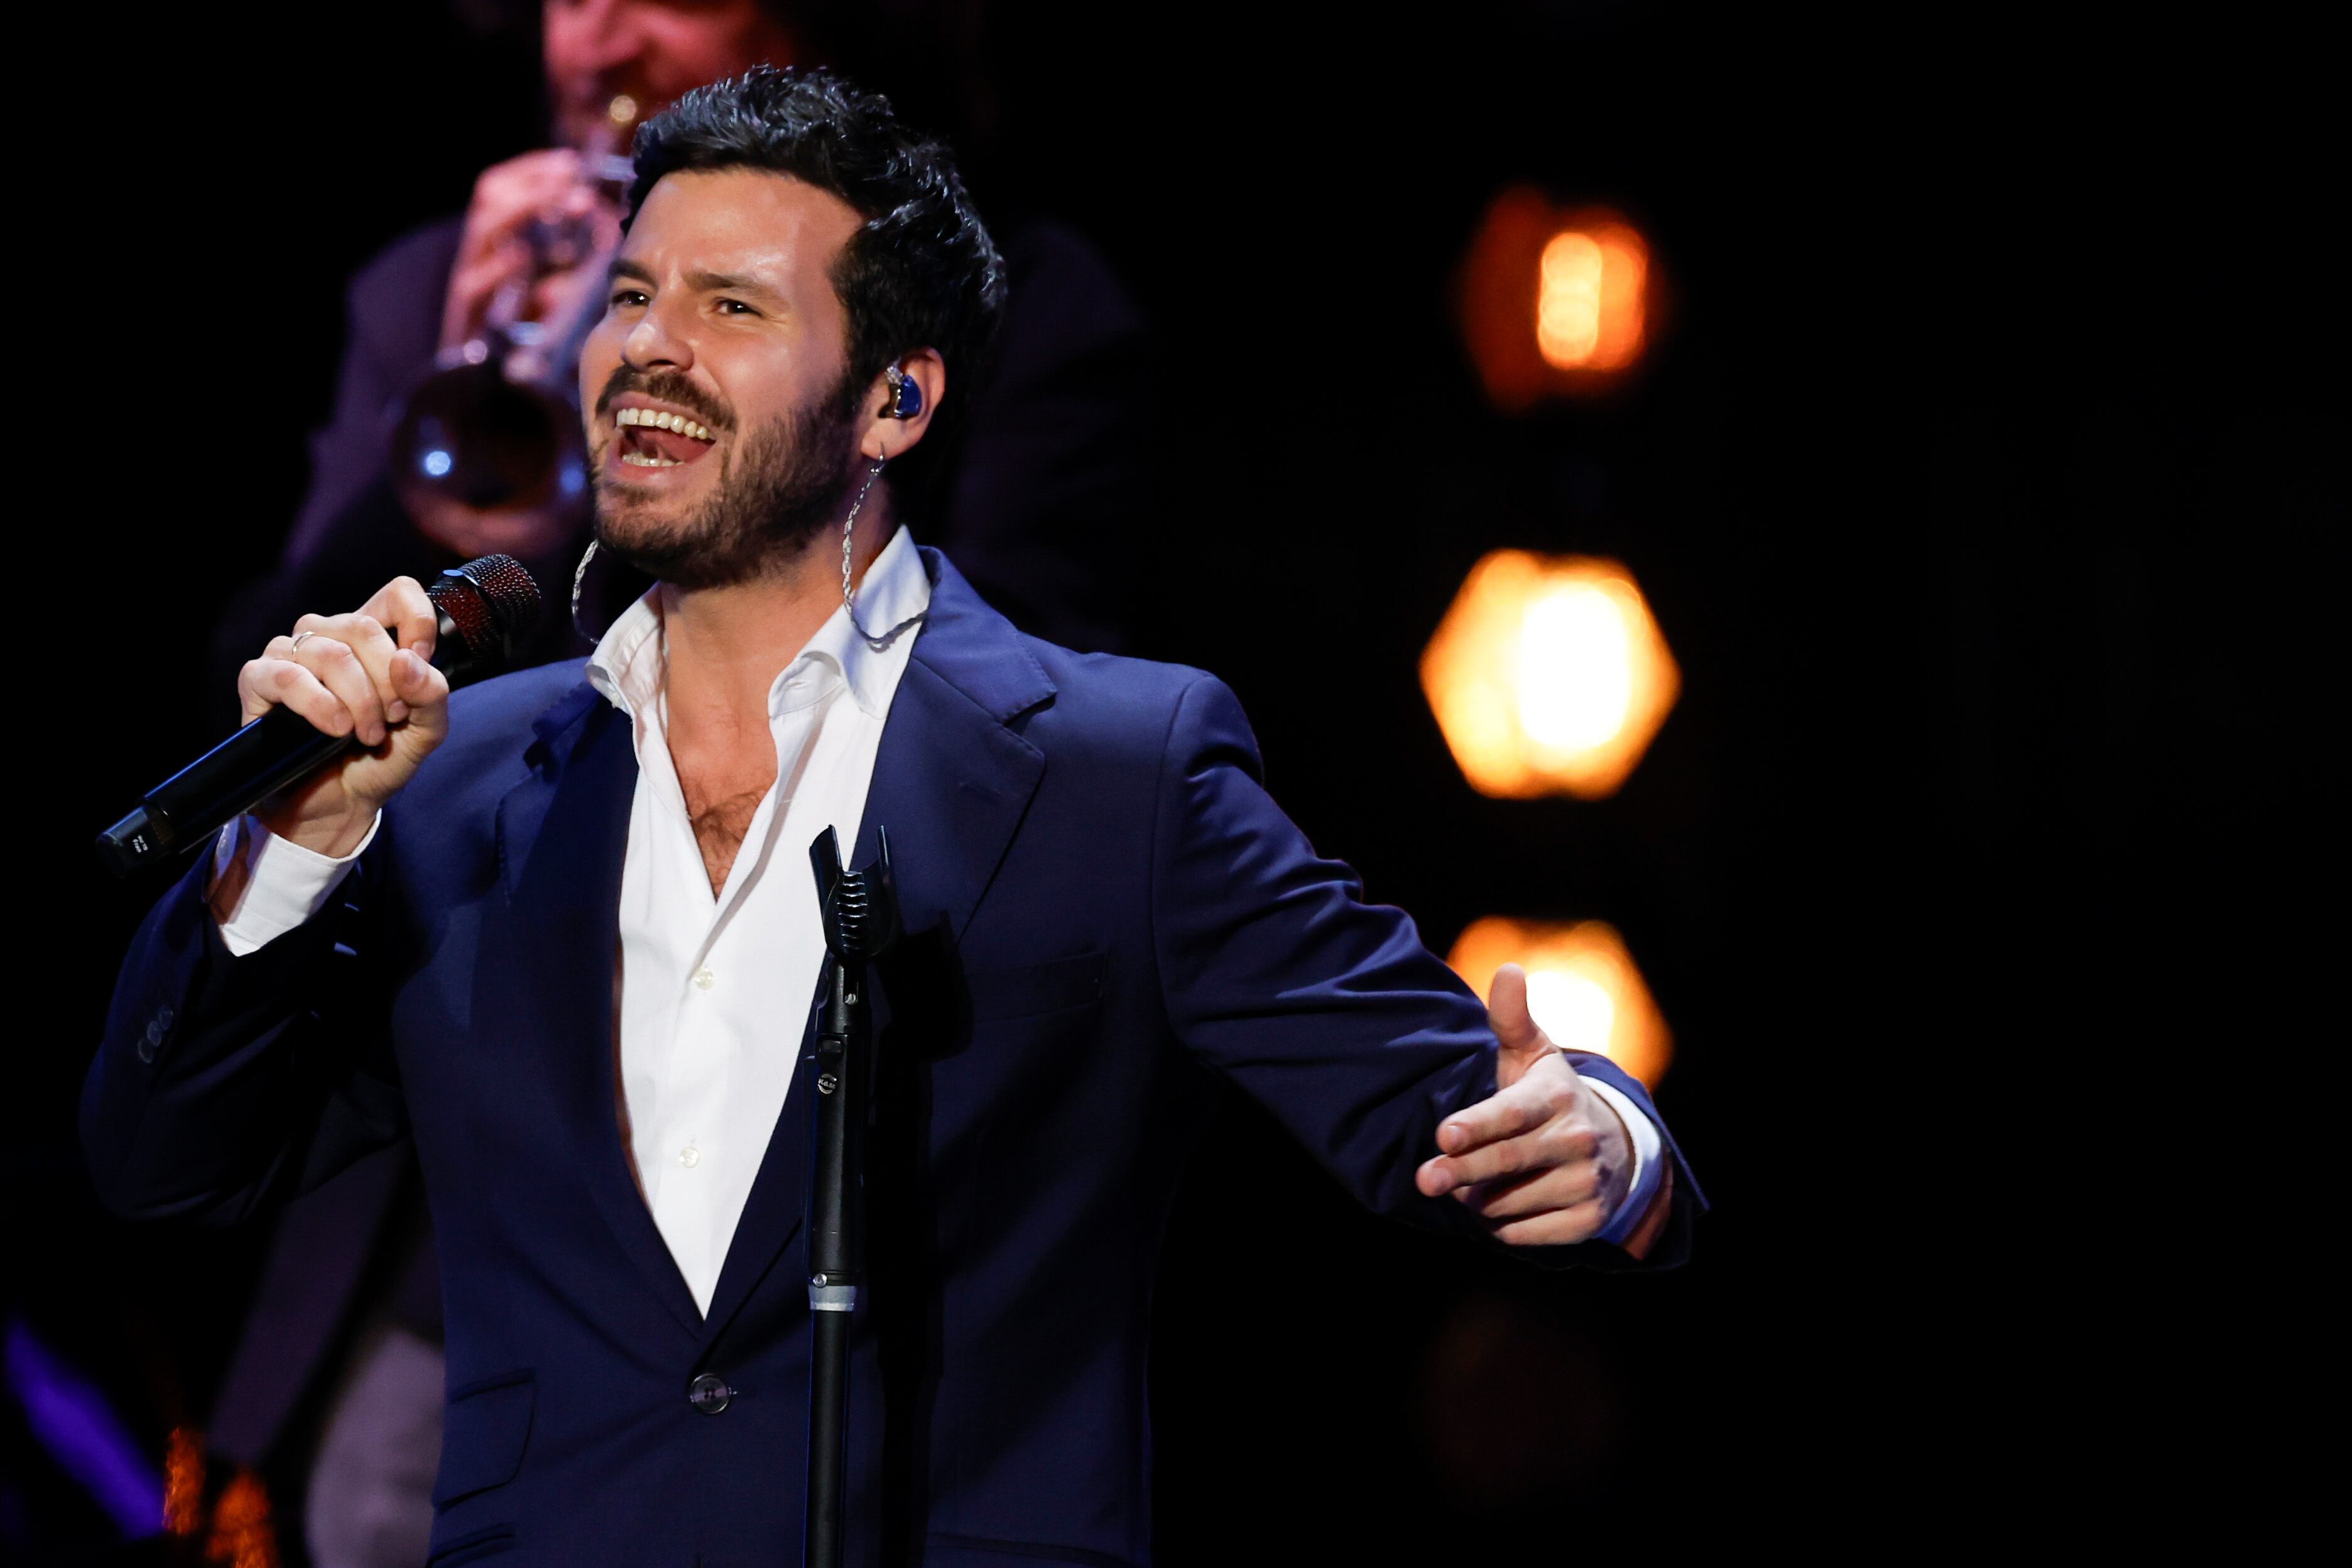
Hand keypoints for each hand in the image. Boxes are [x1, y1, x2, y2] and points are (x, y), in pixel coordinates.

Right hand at [235, 577, 450, 857]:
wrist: (339, 805)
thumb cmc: (378, 760)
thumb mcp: (424, 731)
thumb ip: (432, 695)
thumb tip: (410, 661)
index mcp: (372, 637)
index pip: (396, 594)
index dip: (417, 623)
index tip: (422, 663)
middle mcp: (329, 635)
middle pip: (364, 628)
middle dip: (388, 681)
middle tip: (391, 718)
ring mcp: (290, 654)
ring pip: (331, 653)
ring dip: (358, 700)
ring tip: (365, 734)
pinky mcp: (258, 680)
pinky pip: (287, 676)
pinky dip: (319, 705)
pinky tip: (334, 729)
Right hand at [440, 149, 620, 354]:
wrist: (478, 394)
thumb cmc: (518, 345)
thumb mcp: (551, 297)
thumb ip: (570, 267)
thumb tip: (601, 235)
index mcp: (494, 247)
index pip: (500, 189)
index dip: (531, 171)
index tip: (569, 163)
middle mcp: (476, 257)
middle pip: (489, 198)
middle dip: (531, 182)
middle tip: (572, 176)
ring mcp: (467, 283)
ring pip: (483, 230)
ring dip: (525, 210)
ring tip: (564, 202)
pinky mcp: (465, 316)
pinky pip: (475, 283)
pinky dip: (499, 267)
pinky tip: (524, 255)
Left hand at [1415, 964, 1633, 1244]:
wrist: (1616, 1148)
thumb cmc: (1550, 1097)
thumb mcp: (1533, 1055)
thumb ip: (1511, 1018)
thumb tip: (1508, 970)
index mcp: (1556, 1096)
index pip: (1511, 1114)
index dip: (1477, 1126)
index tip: (1444, 1136)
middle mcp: (1577, 1140)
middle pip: (1503, 1162)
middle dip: (1459, 1173)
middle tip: (1425, 1180)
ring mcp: (1586, 1183)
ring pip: (1507, 1203)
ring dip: (1476, 1201)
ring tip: (1472, 1184)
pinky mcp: (1587, 1221)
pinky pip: (1523, 1234)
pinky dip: (1500, 1227)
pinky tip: (1501, 1207)